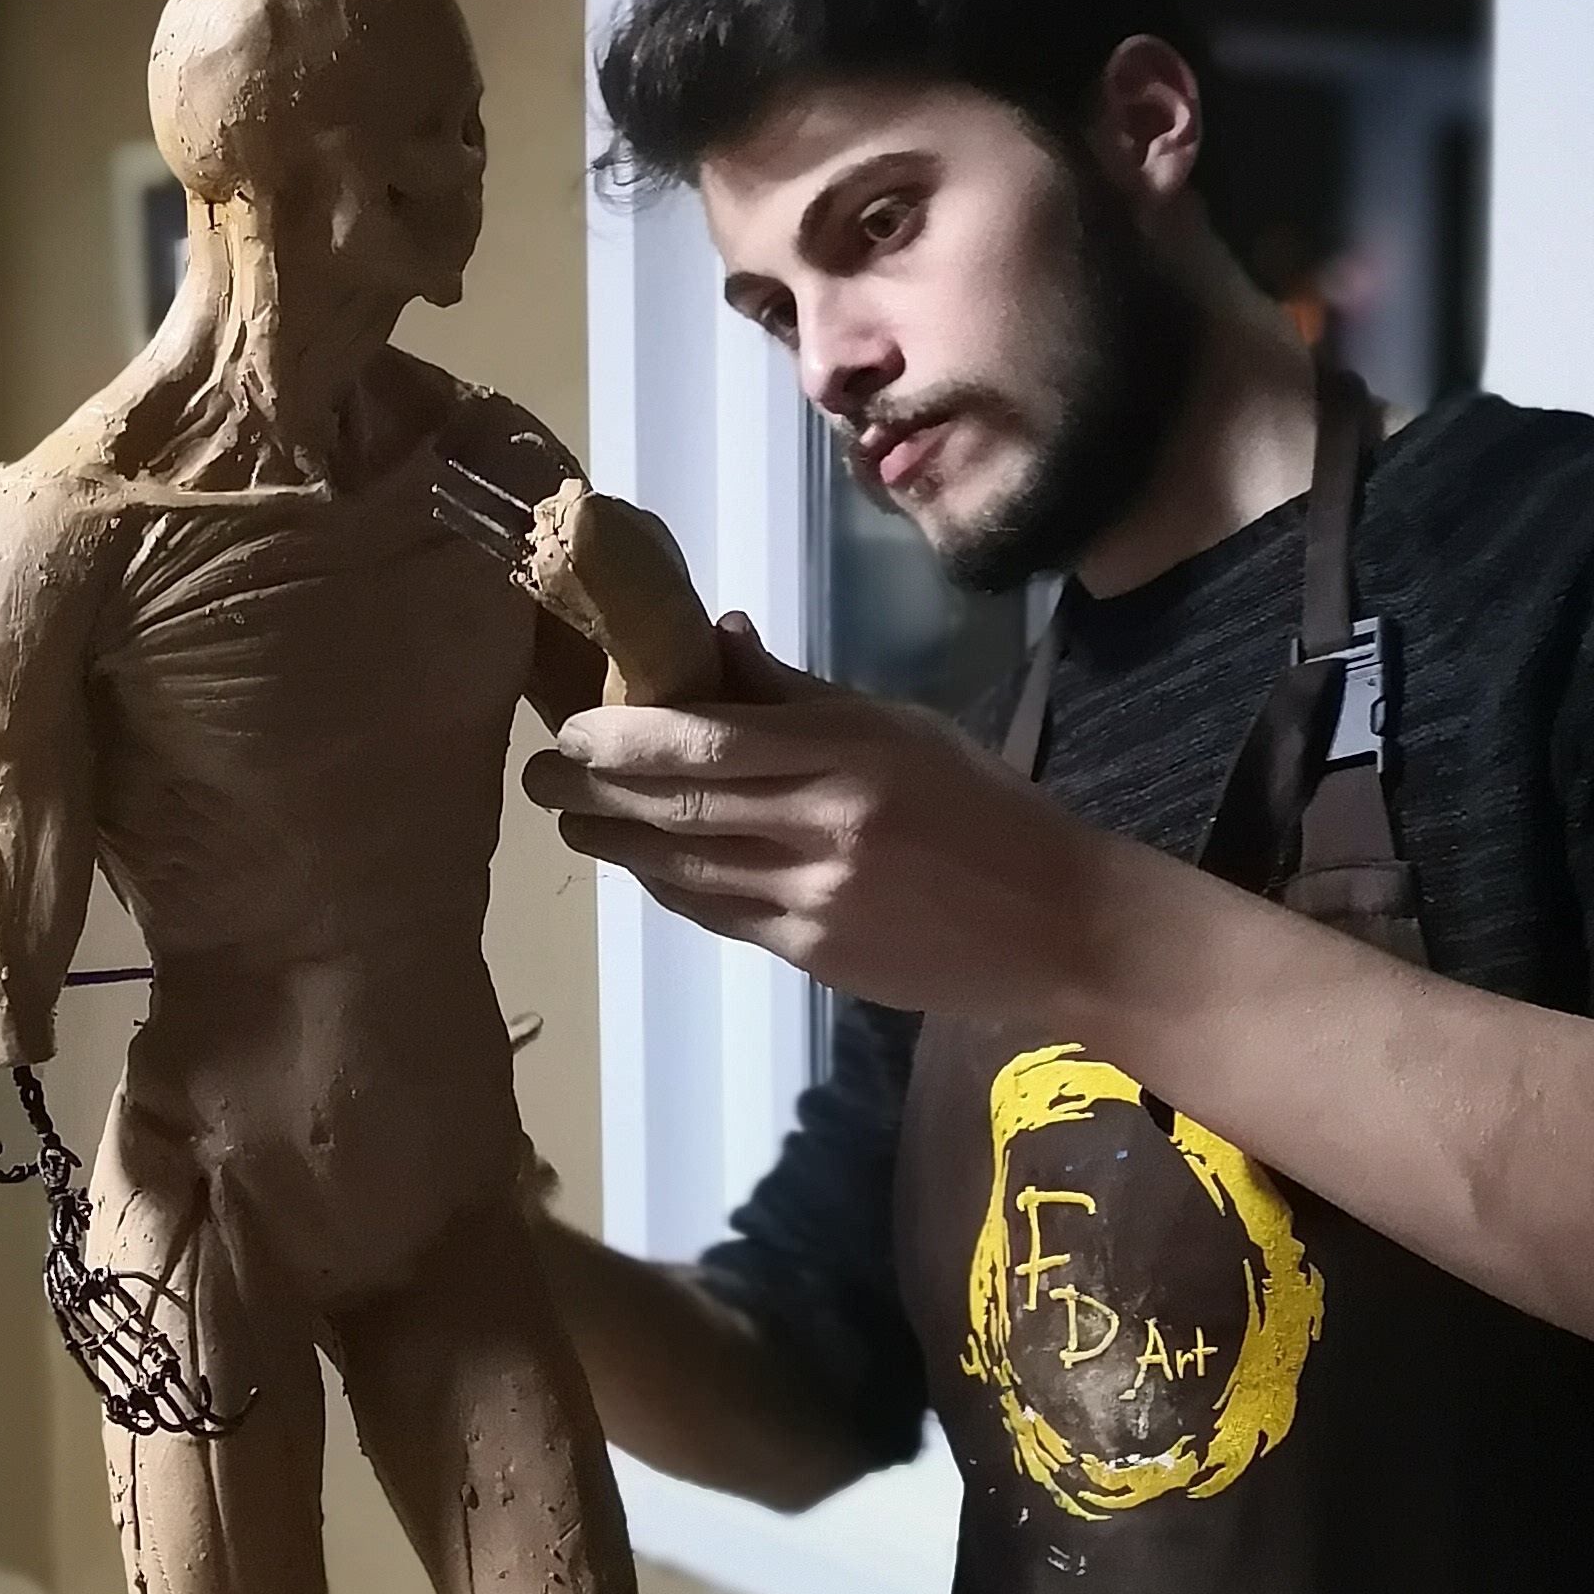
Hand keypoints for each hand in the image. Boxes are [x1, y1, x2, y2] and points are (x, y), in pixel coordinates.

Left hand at [520, 616, 1108, 1019]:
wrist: (1057, 922)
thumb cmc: (981, 807)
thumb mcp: (902, 728)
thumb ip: (800, 693)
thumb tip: (712, 639)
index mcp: (848, 752)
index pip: (707, 740)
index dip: (622, 738)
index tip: (568, 728)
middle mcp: (824, 825)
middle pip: (679, 808)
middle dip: (593, 794)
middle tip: (536, 779)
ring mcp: (815, 898)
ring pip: (684, 869)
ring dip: (615, 847)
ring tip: (569, 824)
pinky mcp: (814, 953)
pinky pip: (717, 915)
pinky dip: (668, 889)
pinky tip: (639, 869)